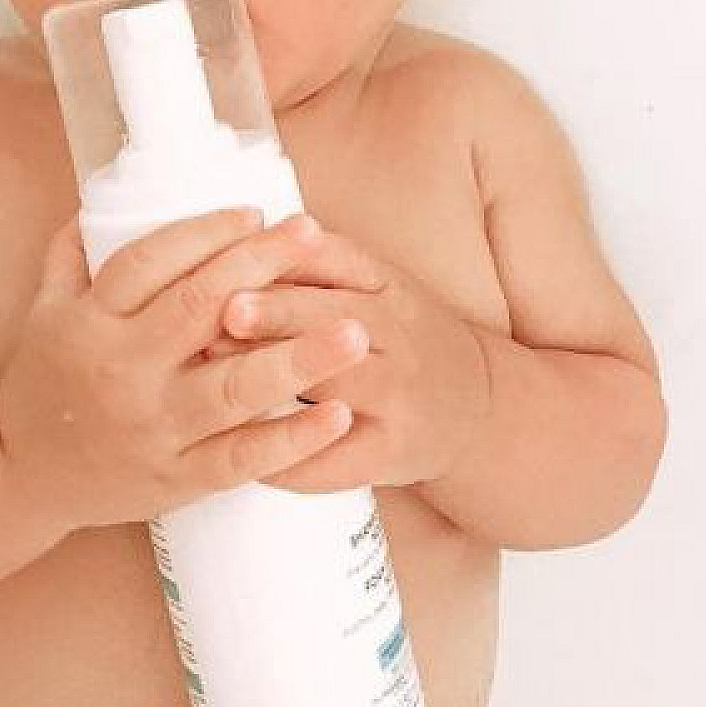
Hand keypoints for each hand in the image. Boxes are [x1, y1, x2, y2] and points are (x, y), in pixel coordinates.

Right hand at [0, 209, 372, 531]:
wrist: (18, 474)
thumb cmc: (42, 379)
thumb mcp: (44, 308)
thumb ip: (73, 252)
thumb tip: (106, 193)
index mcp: (91, 321)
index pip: (150, 261)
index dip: (205, 232)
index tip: (254, 211)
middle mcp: (123, 370)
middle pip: (200, 309)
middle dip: (263, 267)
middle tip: (312, 234)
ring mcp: (154, 427)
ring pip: (234, 386)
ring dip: (300, 356)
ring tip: (356, 329)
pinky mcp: (177, 479)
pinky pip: (242, 459)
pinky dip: (293, 440)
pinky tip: (339, 416)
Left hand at [209, 220, 489, 493]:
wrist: (475, 407)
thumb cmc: (404, 336)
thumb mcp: (376, 284)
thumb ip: (316, 265)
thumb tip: (238, 245)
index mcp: (389, 287)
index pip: (340, 261)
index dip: (292, 258)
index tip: (240, 257)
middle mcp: (399, 338)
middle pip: (338, 320)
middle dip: (283, 314)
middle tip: (231, 310)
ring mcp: (398, 398)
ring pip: (341, 384)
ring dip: (287, 378)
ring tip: (231, 376)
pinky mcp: (392, 453)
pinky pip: (339, 460)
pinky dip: (293, 460)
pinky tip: (248, 452)